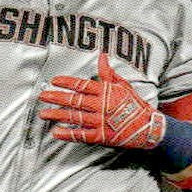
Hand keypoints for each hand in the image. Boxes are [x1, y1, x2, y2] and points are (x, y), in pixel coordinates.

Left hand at [39, 51, 166, 148]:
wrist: (149, 127)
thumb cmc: (135, 105)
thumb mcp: (123, 85)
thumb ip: (108, 72)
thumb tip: (101, 55)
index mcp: (106, 92)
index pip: (82, 85)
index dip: (66, 82)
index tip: (53, 81)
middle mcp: (101, 105)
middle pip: (74, 100)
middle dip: (56, 98)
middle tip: (42, 96)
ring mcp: (100, 121)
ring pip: (74, 117)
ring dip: (57, 115)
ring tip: (43, 114)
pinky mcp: (102, 136)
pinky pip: (81, 135)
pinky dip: (68, 134)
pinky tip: (56, 132)